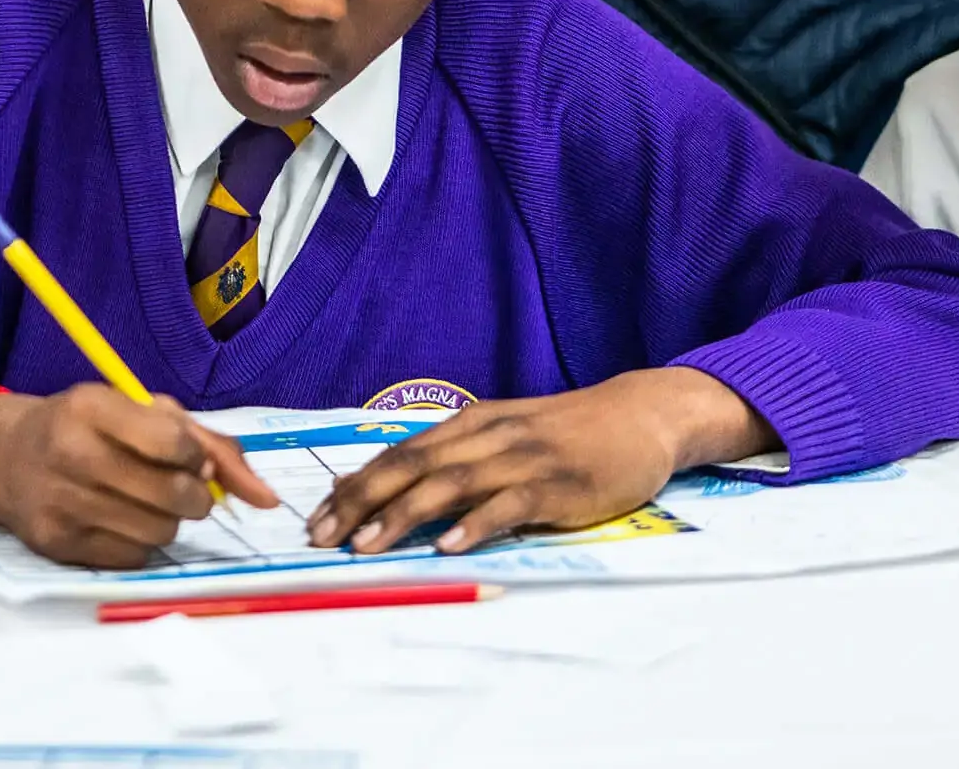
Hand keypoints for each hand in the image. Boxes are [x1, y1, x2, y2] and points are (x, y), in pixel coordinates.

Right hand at [0, 384, 278, 568]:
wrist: (2, 457)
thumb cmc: (84, 426)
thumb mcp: (135, 410)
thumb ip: (207, 443)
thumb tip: (266, 498)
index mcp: (91, 407)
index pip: (175, 442)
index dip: (196, 455)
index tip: (188, 456)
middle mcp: (72, 454)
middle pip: (175, 495)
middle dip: (194, 495)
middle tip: (180, 487)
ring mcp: (62, 503)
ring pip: (161, 532)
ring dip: (167, 520)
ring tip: (144, 501)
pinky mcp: (58, 545)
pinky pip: (134, 558)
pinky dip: (140, 543)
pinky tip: (119, 520)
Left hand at [306, 368, 770, 555]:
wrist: (641, 414)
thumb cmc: (568, 432)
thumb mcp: (506, 434)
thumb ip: (457, 458)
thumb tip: (396, 490)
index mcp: (470, 424)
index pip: (399, 453)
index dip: (355, 485)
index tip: (317, 518)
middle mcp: (488, 436)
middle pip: (412, 466)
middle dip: (361, 501)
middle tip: (323, 536)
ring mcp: (522, 458)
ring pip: (450, 484)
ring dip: (404, 515)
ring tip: (368, 544)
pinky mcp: (557, 484)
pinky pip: (509, 503)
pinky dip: (476, 524)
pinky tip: (451, 544)